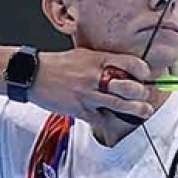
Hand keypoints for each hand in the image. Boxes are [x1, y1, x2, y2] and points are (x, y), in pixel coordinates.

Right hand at [27, 48, 154, 123]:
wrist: (31, 74)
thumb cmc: (58, 64)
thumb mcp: (83, 55)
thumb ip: (104, 61)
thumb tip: (124, 69)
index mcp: (98, 59)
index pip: (131, 63)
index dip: (143, 71)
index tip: (146, 76)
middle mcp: (95, 76)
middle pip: (129, 87)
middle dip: (142, 94)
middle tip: (144, 96)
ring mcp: (88, 94)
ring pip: (120, 105)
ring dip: (137, 110)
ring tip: (144, 111)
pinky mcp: (79, 110)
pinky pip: (101, 119)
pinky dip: (110, 122)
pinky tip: (116, 121)